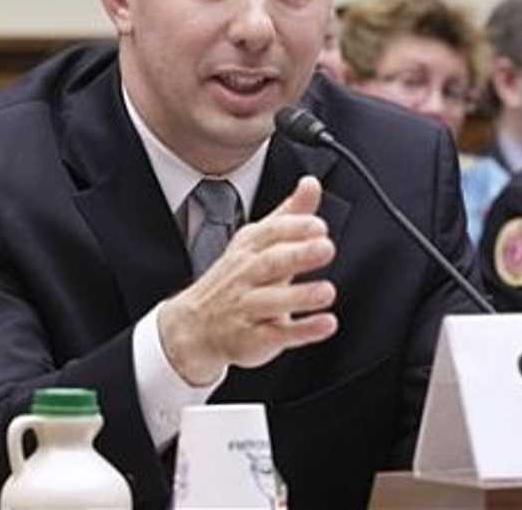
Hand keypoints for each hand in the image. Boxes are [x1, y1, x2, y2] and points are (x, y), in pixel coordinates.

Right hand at [158, 175, 337, 385]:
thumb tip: (311, 183)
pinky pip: (279, 335)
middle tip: (325, 248)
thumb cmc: (235, 280)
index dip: (293, 228)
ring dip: (301, 296)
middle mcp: (246, 277)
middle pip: (270, 263)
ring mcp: (248, 308)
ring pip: (272, 301)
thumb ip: (290, 215)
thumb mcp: (259, 243)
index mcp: (249, 249)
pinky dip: (303, 330)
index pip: (269, 233)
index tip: (318, 225)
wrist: (194, 327)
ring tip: (327, 291)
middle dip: (298, 255)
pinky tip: (326, 324)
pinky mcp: (254, 339)